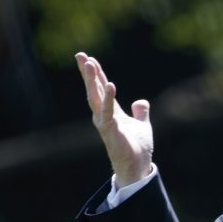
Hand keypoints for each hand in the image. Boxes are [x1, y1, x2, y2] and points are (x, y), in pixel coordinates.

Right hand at [75, 52, 153, 186]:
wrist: (137, 167)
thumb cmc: (136, 148)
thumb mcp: (142, 125)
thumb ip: (141, 113)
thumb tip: (141, 102)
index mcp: (111, 112)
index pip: (101, 89)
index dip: (97, 74)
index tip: (89, 58)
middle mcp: (104, 115)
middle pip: (94, 90)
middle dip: (88, 72)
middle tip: (80, 55)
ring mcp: (105, 123)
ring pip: (96, 98)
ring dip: (93, 80)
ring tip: (90, 63)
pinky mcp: (110, 130)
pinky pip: (108, 111)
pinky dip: (108, 98)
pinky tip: (110, 84)